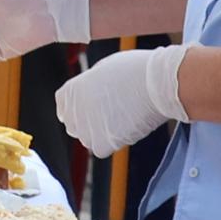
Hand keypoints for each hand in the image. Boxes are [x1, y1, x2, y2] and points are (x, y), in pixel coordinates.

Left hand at [56, 43, 191, 153]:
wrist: (157, 83)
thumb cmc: (136, 71)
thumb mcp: (103, 69)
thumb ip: (90, 86)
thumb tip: (90, 94)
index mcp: (70, 90)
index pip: (64, 107)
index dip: (79, 109)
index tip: (92, 108)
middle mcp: (73, 111)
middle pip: (74, 126)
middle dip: (89, 124)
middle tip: (112, 115)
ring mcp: (86, 129)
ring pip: (88, 140)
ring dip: (102, 134)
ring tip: (124, 118)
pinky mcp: (101, 143)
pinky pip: (102, 149)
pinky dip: (114, 142)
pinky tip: (128, 127)